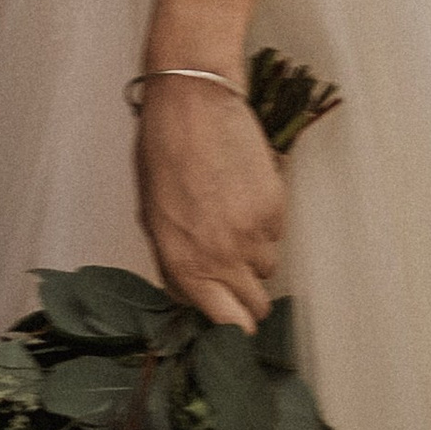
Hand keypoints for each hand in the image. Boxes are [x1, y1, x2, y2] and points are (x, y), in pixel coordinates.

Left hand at [135, 77, 282, 331]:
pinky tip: (246, 193)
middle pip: (256, 305)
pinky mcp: (275, 204)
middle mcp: (222, 257)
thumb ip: (175, 263)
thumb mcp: (152, 217)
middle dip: (249, 295)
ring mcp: (252, 232)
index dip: (235, 327)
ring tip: (236, 218)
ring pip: (269, 265)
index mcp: (185, 265)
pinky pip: (278, 231)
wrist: (192, 102)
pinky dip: (267, 220)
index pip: (227, 324)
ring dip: (256, 253)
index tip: (235, 320)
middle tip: (239, 272)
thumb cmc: (162, 154)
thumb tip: (194, 291)